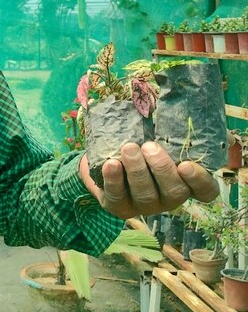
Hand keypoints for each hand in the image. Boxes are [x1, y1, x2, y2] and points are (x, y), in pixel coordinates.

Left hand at [80, 141, 219, 218]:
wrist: (106, 158)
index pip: (205, 190)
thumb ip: (172, 128)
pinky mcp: (120, 206)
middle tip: (149, 146)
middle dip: (161, 168)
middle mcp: (168, 198)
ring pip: (145, 194)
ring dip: (137, 171)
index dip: (199, 180)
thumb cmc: (141, 145)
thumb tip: (172, 105)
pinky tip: (111, 164)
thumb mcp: (159, 136)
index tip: (186, 165)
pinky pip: (118, 197)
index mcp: (185, 181)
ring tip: (129, 148)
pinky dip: (114, 180)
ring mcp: (144, 205)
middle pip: (174, 191)